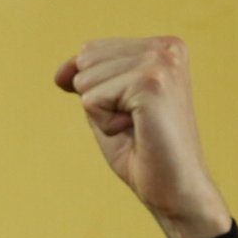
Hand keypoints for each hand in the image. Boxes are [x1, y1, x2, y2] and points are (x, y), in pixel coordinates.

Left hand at [55, 37, 232, 237]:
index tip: (133, 114)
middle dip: (97, 99)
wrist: (176, 191)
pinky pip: (91, 100)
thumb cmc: (144, 153)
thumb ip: (89, 81)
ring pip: (85, 80)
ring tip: (138, 128)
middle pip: (86, 60)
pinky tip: (138, 132)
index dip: (95, 89)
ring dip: (102, 114)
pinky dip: (106, 125)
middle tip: (135, 123)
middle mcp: (166, 48)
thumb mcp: (110, 107)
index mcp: (163, 46)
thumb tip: (60, 73)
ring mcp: (161, 63)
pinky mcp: (150, 84)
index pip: (90, 51)